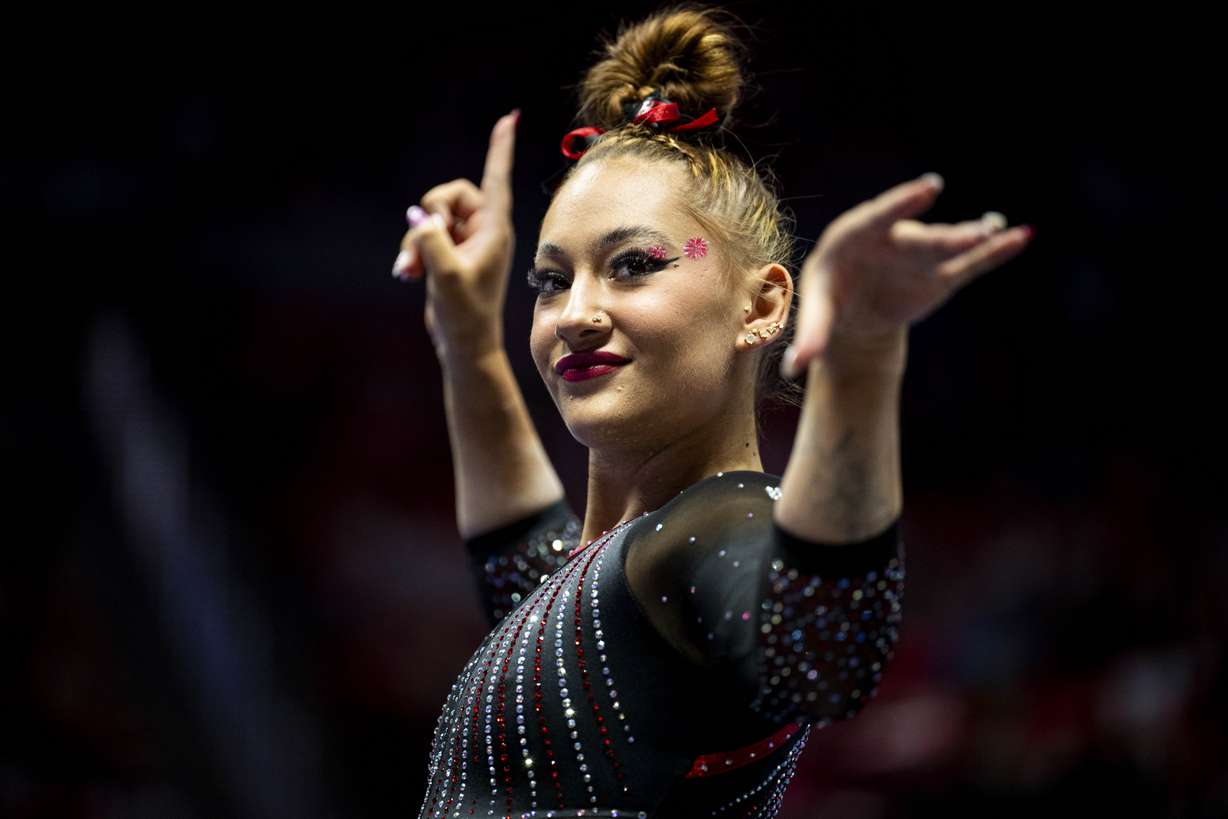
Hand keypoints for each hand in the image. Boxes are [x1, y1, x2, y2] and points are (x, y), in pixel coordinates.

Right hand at [392, 109, 519, 359]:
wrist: (463, 344)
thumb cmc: (465, 315)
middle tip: (426, 242)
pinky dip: (413, 252)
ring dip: (415, 241)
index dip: (499, 148)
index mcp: (494, 229)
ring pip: (431, 218)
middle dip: (429, 216)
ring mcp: (464, 241)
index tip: (508, 118)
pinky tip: (406, 274)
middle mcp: (482, 230)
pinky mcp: (448, 253)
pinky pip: (424, 236)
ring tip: (410, 271)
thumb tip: (422, 219)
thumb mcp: (446, 277)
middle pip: (449, 194)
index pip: (496, 179)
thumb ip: (433, 242)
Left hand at [783, 173, 1032, 377]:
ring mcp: (919, 255)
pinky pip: (969, 263)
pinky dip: (994, 252)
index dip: (901, 204)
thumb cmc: (828, 303)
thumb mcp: (817, 317)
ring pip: (948, 246)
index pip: (878, 217)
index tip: (927, 189)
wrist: (854, 314)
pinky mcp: (940, 275)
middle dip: (944, 238)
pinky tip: (1021, 237)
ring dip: (972, 239)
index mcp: (853, 238)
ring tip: (997, 229)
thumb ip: (810, 336)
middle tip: (972, 232)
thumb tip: (795, 367)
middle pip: (919, 238)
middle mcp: (891, 239)